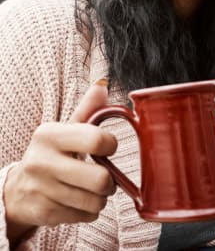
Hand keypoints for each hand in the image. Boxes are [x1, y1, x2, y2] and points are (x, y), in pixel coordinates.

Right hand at [4, 81, 116, 244]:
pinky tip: (78, 200)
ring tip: (90, 188)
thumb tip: (103, 84)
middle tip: (103, 175)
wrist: (19, 188)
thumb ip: (87, 109)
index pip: (97, 140)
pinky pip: (86, 217)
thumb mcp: (66, 128)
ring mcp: (42, 190)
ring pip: (96, 202)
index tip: (107, 147)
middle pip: (100, 180)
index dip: (110, 145)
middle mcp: (42, 162)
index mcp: (49, 134)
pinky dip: (89, 210)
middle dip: (109, 180)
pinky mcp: (44, 214)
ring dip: (100, 197)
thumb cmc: (52, 153)